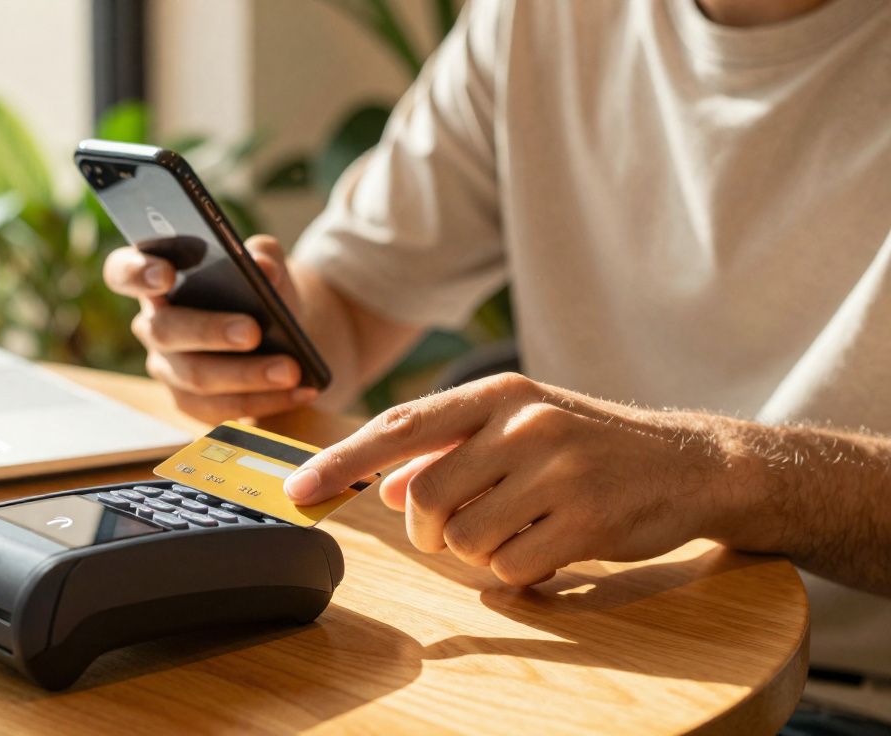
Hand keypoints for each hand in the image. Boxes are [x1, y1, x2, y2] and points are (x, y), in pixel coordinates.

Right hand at [103, 234, 318, 422]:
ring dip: (247, 376)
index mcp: (156, 280)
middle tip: (253, 331)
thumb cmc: (259, 290)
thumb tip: (262, 266)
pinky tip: (300, 391)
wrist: (280, 333)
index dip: (136, 273)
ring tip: (291, 369)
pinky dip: (266, 401)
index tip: (166, 275)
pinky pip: (221, 409)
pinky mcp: (190, 403)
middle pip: (165, 331)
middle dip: (209, 331)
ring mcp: (168, 368)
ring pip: (196, 378)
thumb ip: (263, 255)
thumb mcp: (266, 265)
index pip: (123, 272)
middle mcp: (152, 325)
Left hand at [283, 373, 753, 585]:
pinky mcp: (586, 520)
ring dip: (478, 553)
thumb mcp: (519, 429)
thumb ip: (452, 451)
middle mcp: (524, 424)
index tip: (299, 491)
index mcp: (499, 395)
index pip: (398, 427)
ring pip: (465, 540)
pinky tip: (548, 546)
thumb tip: (390, 488)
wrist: (689, 461)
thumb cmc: (588, 444)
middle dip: (428, 532)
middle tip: (455, 532)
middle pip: (426, 499)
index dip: (341, 462)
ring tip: (517, 531)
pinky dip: (517, 571)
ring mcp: (558, 471)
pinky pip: (511, 569)